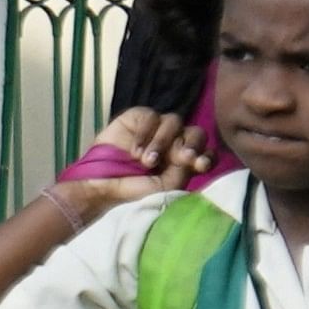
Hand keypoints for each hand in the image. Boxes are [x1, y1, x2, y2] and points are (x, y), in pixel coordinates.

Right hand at [65, 110, 209, 214]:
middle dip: (191, 144)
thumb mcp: (163, 188)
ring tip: (146, 161)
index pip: (206, 152)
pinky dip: (145, 134)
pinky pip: (151, 117)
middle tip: (182, 157)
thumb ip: (183, 171)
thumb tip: (193, 155)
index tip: (198, 164)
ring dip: (162, 142)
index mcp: (184, 161)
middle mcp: (174, 142)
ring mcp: (157, 129)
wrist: (102, 185)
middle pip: (196, 132)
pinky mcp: (138, 118)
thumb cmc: (133, 190)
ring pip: (174, 121)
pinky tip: (134, 151)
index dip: (206, 155)